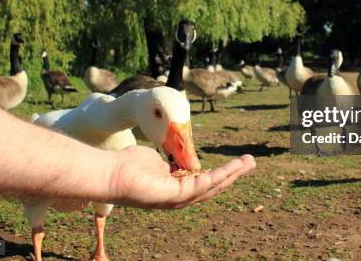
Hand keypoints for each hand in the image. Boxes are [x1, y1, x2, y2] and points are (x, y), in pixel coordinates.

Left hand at [107, 145, 255, 207]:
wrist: (109, 172)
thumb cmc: (126, 165)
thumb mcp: (155, 161)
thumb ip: (168, 164)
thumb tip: (175, 160)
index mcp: (175, 188)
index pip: (203, 182)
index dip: (221, 173)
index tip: (235, 163)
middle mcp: (178, 198)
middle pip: (213, 187)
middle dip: (233, 174)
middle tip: (251, 162)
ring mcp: (177, 199)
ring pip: (212, 187)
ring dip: (232, 175)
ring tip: (249, 162)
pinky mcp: (174, 195)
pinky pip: (202, 184)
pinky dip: (220, 175)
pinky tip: (233, 167)